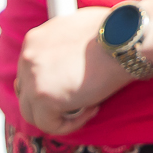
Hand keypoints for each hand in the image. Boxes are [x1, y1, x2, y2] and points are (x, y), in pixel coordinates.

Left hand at [14, 5, 127, 135]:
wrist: (126, 37)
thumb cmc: (115, 31)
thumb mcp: (78, 27)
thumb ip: (63, 43)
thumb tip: (68, 61)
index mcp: (34, 39)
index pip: (29, 71)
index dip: (51, 82)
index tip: (74, 83)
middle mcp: (27, 57)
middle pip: (26, 92)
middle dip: (50, 100)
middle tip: (78, 99)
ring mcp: (32, 79)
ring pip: (32, 113)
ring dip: (59, 114)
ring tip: (89, 104)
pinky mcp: (43, 97)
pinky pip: (50, 125)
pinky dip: (71, 124)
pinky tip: (93, 109)